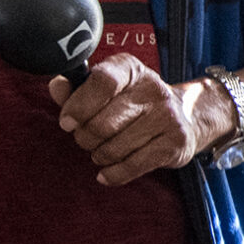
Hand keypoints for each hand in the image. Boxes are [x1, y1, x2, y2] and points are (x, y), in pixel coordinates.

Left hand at [50, 56, 229, 186]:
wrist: (186, 115)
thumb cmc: (133, 102)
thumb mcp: (107, 88)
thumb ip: (77, 88)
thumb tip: (57, 87)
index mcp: (131, 68)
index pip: (103, 81)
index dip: (79, 105)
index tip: (67, 122)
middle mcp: (153, 89)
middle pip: (103, 123)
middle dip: (85, 138)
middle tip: (86, 139)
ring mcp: (168, 116)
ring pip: (115, 148)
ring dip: (99, 155)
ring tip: (101, 151)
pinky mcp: (175, 142)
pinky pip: (132, 166)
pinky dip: (113, 174)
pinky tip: (106, 174)